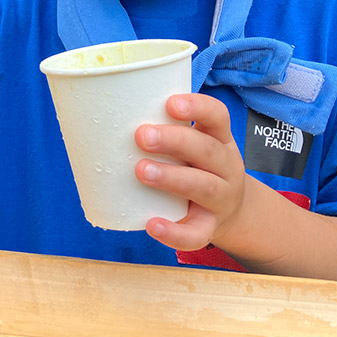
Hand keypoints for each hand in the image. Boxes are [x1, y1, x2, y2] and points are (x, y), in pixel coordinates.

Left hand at [133, 93, 246, 250]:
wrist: (233, 212)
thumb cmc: (197, 167)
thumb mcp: (193, 144)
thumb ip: (162, 129)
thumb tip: (103, 114)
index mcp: (219, 140)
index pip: (217, 116)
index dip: (198, 107)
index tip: (170, 103)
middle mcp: (225, 167)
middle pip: (207, 151)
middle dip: (175, 141)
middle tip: (142, 136)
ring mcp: (221, 199)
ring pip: (203, 187)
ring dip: (172, 178)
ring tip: (141, 171)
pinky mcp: (210, 227)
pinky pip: (196, 233)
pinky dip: (175, 232)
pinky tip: (151, 225)